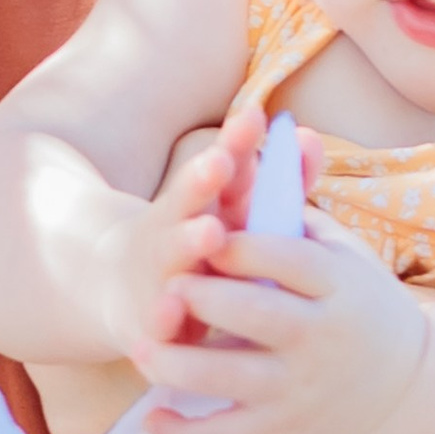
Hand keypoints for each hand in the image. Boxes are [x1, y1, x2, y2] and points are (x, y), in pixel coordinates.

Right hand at [87, 104, 269, 370]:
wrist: (123, 288)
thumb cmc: (201, 247)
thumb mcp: (235, 212)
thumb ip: (276, 182)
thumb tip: (311, 136)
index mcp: (203, 199)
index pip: (221, 164)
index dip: (237, 142)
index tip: (254, 116)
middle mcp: (177, 226)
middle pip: (188, 197)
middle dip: (203, 179)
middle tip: (221, 161)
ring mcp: (158, 268)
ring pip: (173, 252)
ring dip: (188, 241)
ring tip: (211, 230)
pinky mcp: (149, 316)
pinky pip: (156, 318)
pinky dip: (162, 315)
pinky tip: (170, 311)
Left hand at [138, 200, 427, 433]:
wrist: (405, 382)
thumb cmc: (358, 300)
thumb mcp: (342, 250)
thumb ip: (299, 204)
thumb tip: (282, 134)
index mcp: (337, 283)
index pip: (285, 258)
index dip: (238, 245)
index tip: (201, 229)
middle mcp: (320, 336)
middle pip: (256, 315)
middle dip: (206, 300)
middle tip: (165, 285)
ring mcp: (300, 386)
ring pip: (232, 380)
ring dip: (180, 365)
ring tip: (142, 348)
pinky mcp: (283, 427)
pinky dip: (185, 433)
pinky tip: (153, 416)